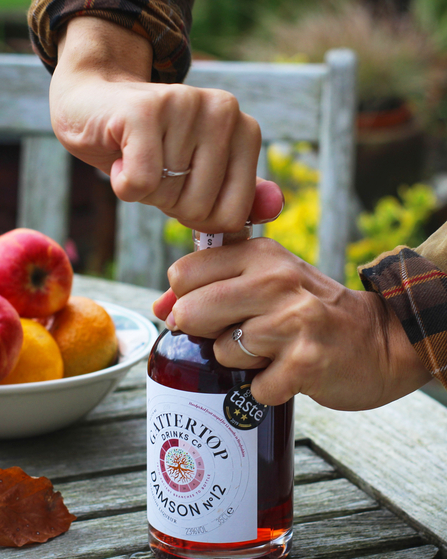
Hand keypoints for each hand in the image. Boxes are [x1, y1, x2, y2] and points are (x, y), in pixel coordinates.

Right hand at [50, 17, 282, 231]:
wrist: (97, 106)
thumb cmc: (154, 151)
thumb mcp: (204, 176)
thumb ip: (240, 194)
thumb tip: (277, 208)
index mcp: (246, 131)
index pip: (234, 214)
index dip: (202, 217)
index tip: (185, 189)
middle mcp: (225, 111)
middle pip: (201, 209)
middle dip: (170, 204)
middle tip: (157, 170)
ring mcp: (188, 103)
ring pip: (169, 196)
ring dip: (146, 191)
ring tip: (138, 157)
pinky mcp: (146, 109)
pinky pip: (141, 182)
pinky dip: (124, 184)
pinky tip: (121, 157)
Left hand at [153, 238, 430, 409]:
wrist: (380, 340)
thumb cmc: (312, 310)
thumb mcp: (267, 281)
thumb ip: (211, 286)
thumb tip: (159, 308)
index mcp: (261, 254)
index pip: (183, 273)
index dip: (184, 299)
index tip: (208, 311)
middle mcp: (276, 280)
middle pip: (190, 311)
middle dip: (203, 333)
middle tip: (235, 334)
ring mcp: (292, 322)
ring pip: (220, 352)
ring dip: (239, 362)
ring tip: (271, 352)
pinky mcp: (305, 363)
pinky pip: (253, 388)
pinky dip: (264, 389)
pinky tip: (287, 374)